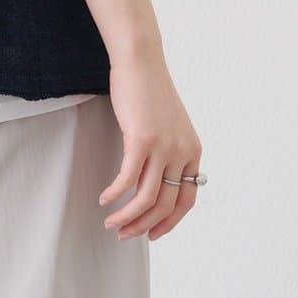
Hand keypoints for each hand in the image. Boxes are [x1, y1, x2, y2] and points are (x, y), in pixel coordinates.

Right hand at [98, 48, 201, 240]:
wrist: (141, 63)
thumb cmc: (150, 92)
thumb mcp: (169, 126)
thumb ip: (167, 152)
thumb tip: (152, 181)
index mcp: (193, 151)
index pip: (187, 200)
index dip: (169, 222)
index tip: (152, 233)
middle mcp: (182, 152)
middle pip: (165, 204)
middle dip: (144, 226)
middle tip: (125, 234)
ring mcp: (163, 147)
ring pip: (146, 197)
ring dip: (127, 217)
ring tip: (111, 223)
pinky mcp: (141, 140)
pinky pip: (127, 180)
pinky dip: (115, 194)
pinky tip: (104, 199)